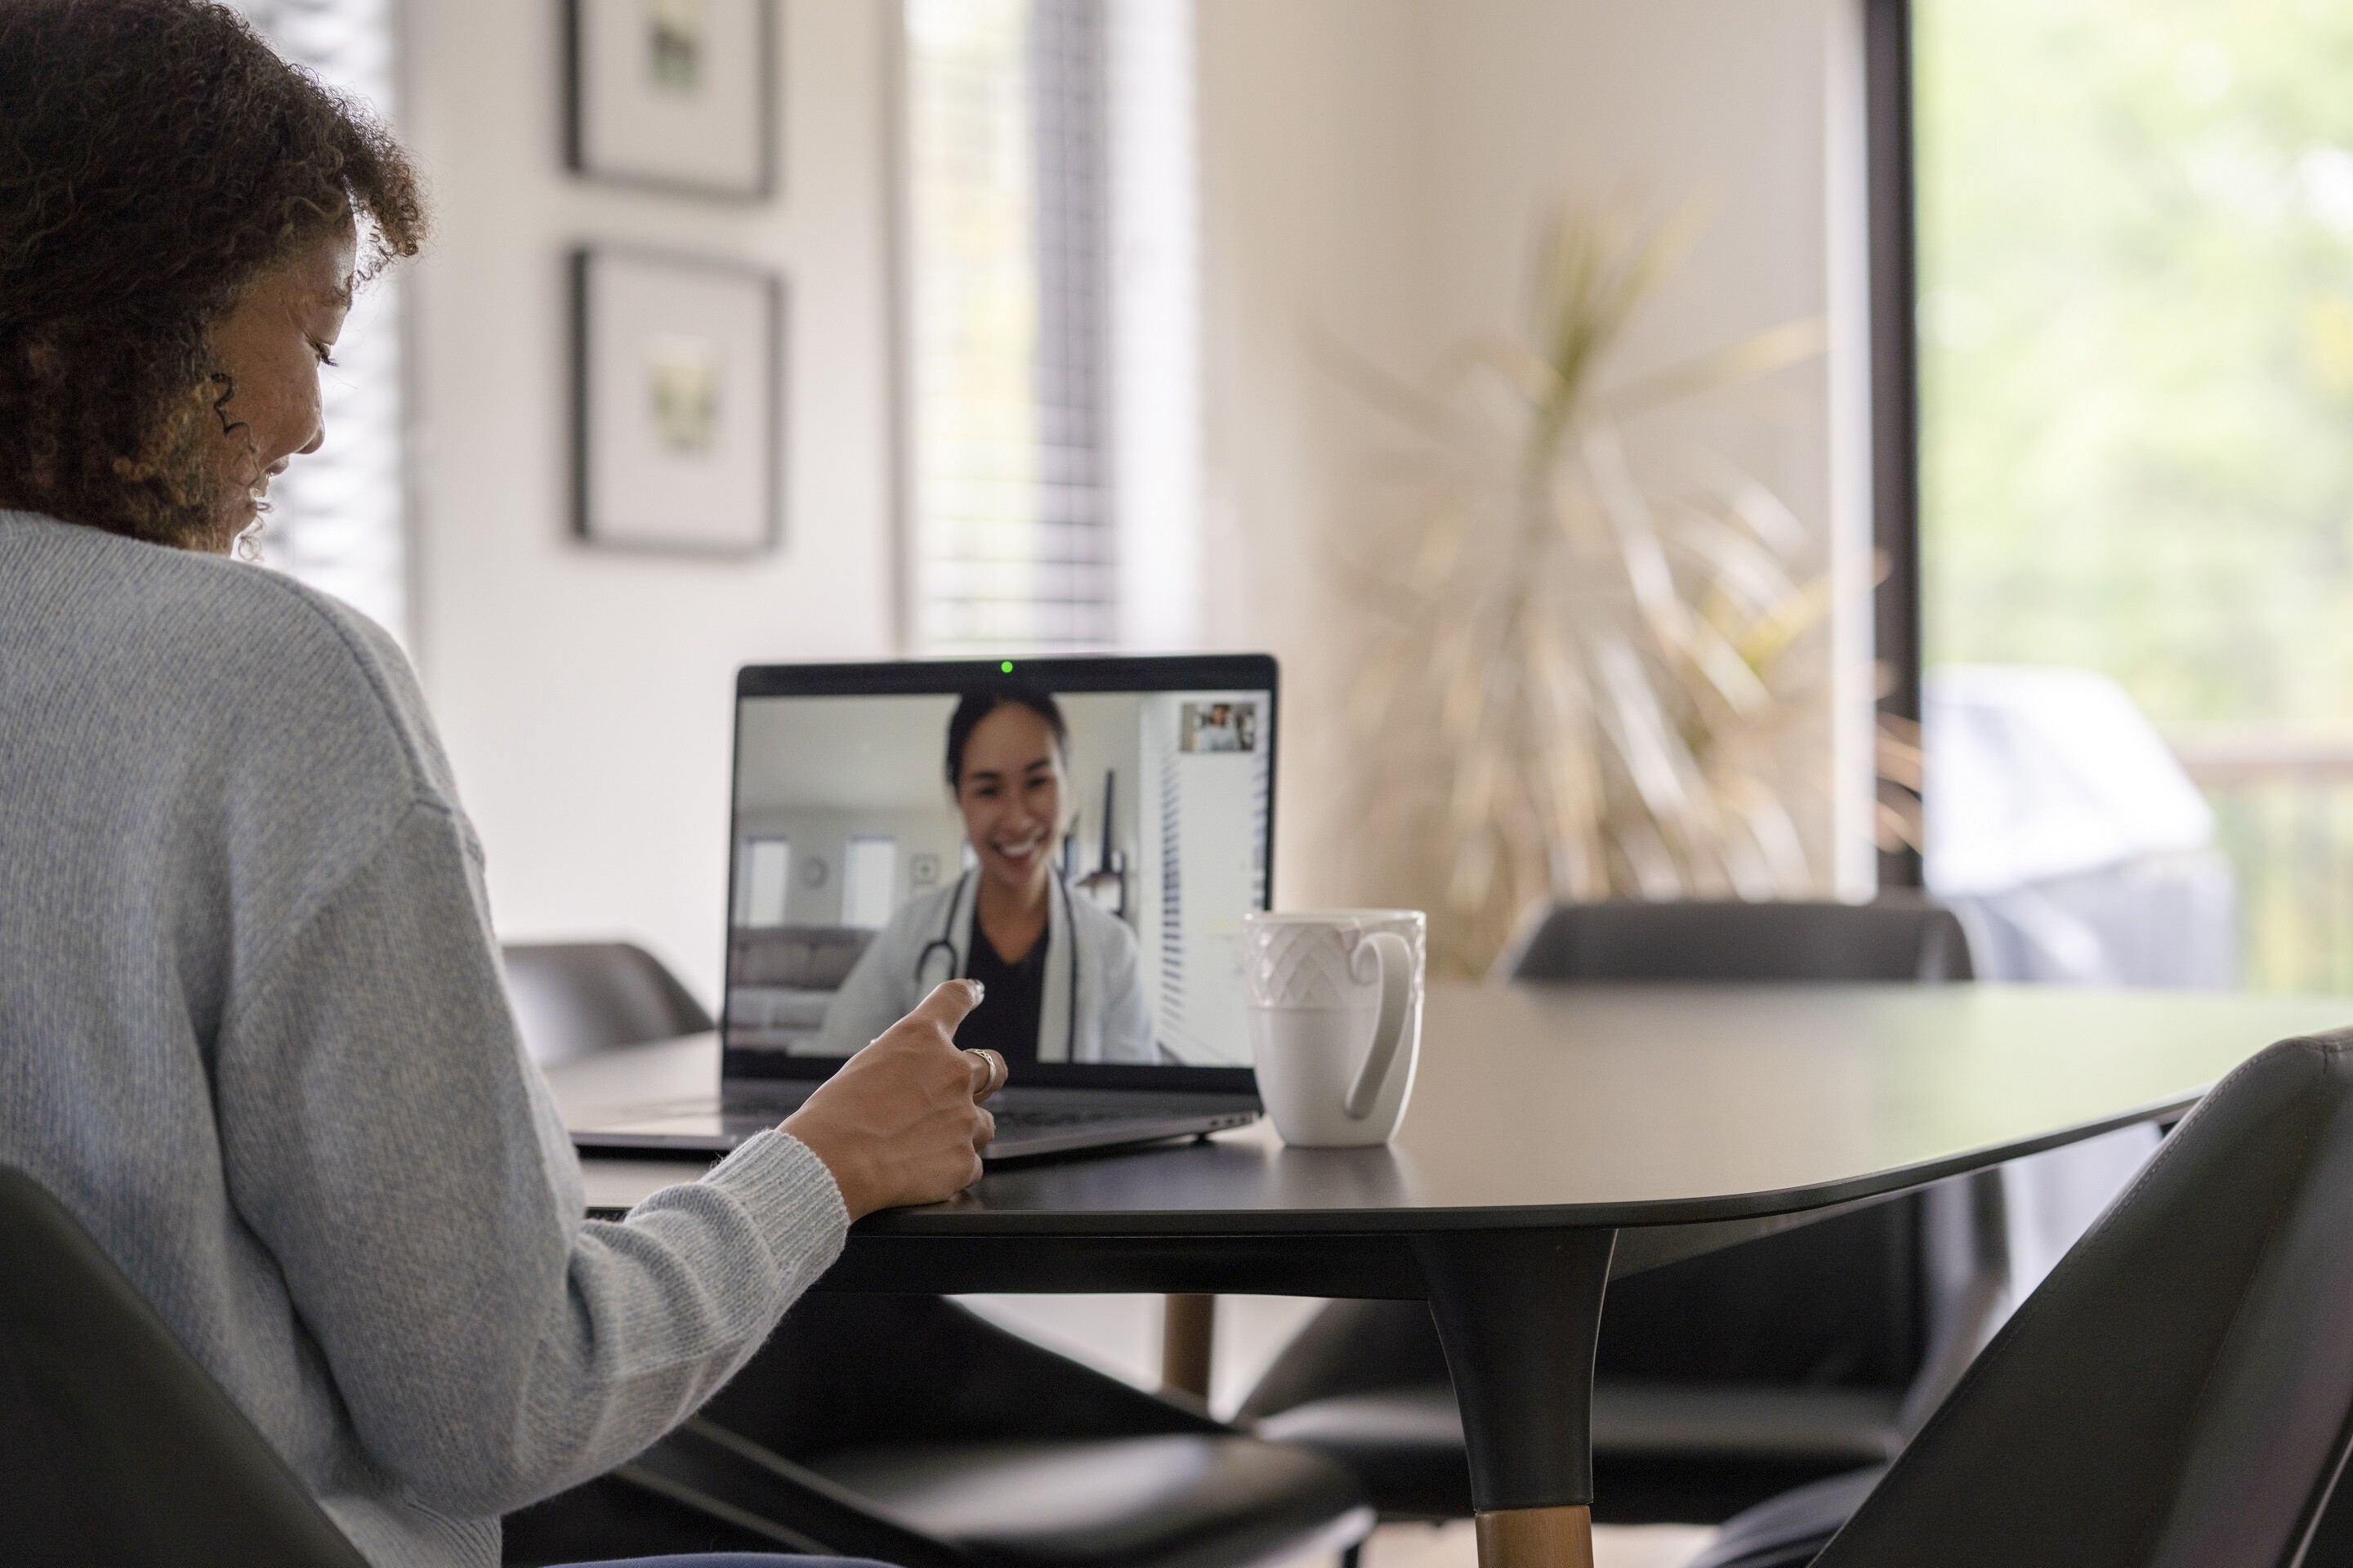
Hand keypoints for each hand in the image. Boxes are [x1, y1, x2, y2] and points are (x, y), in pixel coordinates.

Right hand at [781, 980, 1005, 1218]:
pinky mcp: (965, 1160)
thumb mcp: (862, 1069)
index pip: (955, 999)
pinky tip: (919, 1174)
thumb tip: (911, 1084)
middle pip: (993, 1067)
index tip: (975, 991)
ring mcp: (965, 1117)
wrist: (830, 1165)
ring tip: (922, 1148)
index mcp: (922, 1038)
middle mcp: (953, 1071)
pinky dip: (949, 1169)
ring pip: (982, 1123)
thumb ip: (900, 1069)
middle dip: (984, 1079)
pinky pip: (968, 1163)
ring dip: (961, 1132)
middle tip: (965, 1092)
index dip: (968, 994)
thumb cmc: (832, 1118)